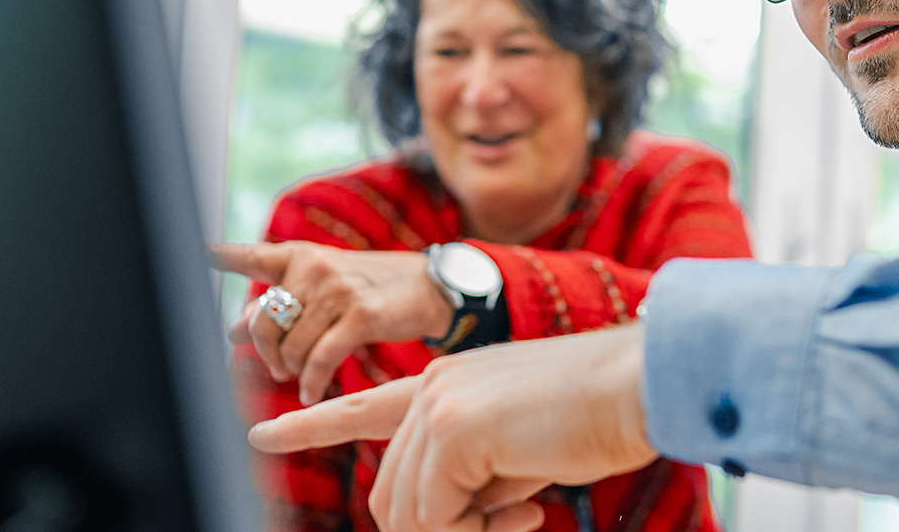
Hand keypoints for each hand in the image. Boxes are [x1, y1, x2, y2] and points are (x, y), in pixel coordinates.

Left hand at [213, 242, 455, 405]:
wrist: (428, 287)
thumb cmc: (369, 287)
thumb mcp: (324, 286)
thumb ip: (279, 305)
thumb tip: (233, 331)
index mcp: (300, 256)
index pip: (253, 255)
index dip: (222, 256)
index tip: (198, 253)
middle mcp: (315, 268)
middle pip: (264, 321)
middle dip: (265, 353)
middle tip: (277, 368)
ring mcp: (338, 290)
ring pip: (292, 345)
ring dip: (291, 370)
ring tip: (299, 379)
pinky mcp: (361, 315)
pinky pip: (321, 358)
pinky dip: (312, 381)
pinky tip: (312, 391)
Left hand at [248, 324, 658, 531]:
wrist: (639, 384)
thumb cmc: (597, 414)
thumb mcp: (521, 446)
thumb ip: (472, 471)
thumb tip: (441, 518)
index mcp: (448, 381)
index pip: (364, 408)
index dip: (312, 425)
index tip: (258, 433)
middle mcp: (432, 387)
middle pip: (393, 496)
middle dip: (445, 529)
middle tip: (518, 518)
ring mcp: (438, 406)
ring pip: (408, 513)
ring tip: (528, 508)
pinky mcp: (454, 431)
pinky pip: (437, 518)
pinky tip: (532, 505)